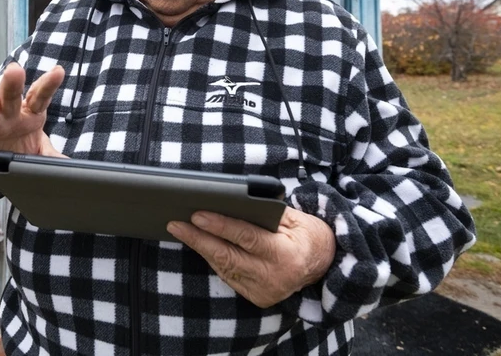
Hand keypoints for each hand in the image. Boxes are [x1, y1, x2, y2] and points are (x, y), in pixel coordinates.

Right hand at [0, 62, 66, 170]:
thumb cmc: (19, 146)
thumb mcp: (39, 153)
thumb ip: (53, 157)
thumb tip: (72, 166)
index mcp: (28, 114)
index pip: (39, 97)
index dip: (48, 85)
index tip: (58, 71)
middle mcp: (7, 113)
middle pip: (10, 96)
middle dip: (12, 84)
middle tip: (15, 69)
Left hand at [167, 207, 335, 308]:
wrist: (325, 265)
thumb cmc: (307, 234)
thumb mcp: (294, 219)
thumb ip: (266, 213)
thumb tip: (230, 203)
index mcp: (285, 254)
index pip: (246, 237)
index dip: (220, 226)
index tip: (196, 215)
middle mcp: (273, 276)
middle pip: (227, 256)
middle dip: (198, 239)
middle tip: (176, 224)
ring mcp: (264, 291)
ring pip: (224, 268)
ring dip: (201, 249)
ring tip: (181, 231)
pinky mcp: (257, 298)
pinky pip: (229, 276)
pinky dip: (214, 260)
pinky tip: (200, 245)